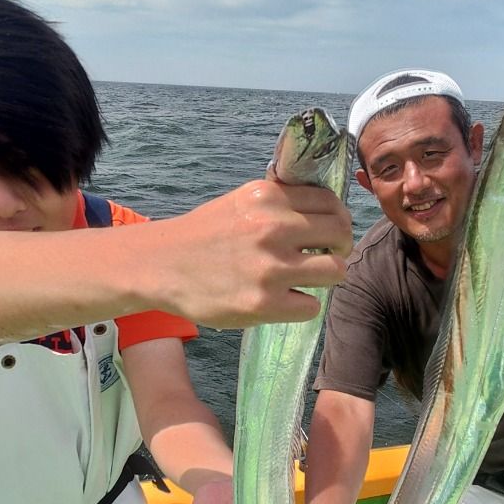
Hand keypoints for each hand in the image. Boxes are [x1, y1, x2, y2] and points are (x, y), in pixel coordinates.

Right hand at [159, 180, 352, 328]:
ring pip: (335, 271)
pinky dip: (304, 305)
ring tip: (311, 280)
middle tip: (328, 257)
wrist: (161, 265)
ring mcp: (270, 268)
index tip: (330, 232)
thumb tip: (325, 208)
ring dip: (328, 277)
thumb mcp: (242, 201)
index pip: (331, 203)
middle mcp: (273, 228)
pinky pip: (311, 306)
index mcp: (269, 197)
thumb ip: (280, 201)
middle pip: (341, 235)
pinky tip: (287, 300)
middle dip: (340, 247)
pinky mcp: (263, 303)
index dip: (337, 219)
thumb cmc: (205, 233)